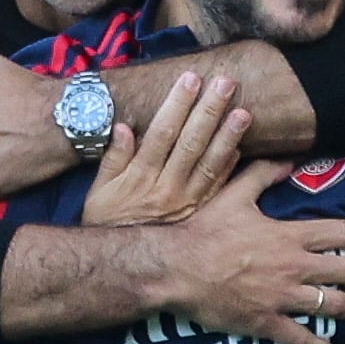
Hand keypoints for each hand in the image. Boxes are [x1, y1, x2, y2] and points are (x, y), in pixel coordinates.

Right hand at [83, 72, 248, 224]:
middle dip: (209, 110)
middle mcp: (168, 187)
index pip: (163, 132)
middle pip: (192, 143)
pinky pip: (218, 187)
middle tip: (225, 83)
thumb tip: (123, 127)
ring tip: (244, 112)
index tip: (190, 79)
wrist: (123, 264)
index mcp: (142, 176)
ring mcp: (188, 202)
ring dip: (228, 137)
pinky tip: (241, 147)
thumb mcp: (100, 190)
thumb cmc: (107, 221)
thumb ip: (113, 158)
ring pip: (211, 164)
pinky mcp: (200, 214)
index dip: (178, 104)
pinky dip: (230, 167)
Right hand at [150, 160, 344, 343]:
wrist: (176, 268)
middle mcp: (295, 267)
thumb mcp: (235, 195)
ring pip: (334, 307)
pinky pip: (303, 341)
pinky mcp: (267, 323)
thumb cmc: (204, 230)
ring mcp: (283, 298)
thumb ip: (264, 174)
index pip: (344, 234)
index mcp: (290, 235)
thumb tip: (291, 160)